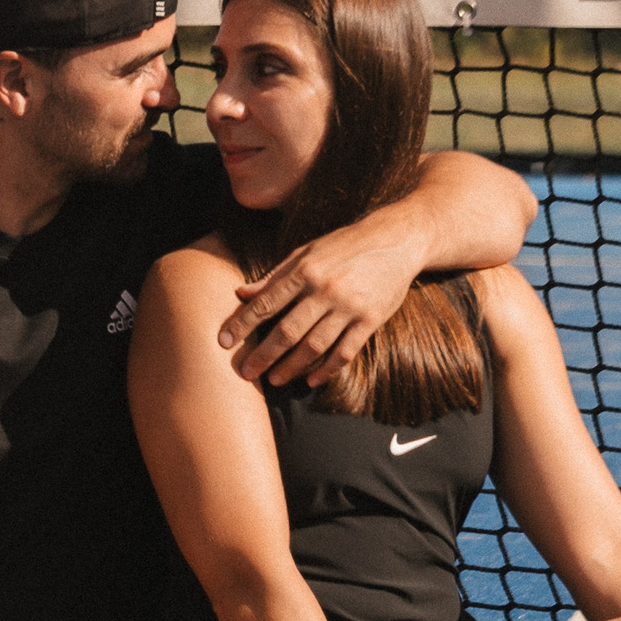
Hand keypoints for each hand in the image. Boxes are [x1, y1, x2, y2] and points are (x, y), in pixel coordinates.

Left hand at [219, 215, 425, 387]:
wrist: (396, 240)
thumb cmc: (345, 245)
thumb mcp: (306, 252)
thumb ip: (274, 277)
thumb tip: (241, 293)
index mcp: (305, 270)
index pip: (266, 302)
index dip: (242, 323)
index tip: (223, 341)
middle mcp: (325, 290)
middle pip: (287, 331)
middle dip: (263, 355)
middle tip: (247, 372)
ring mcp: (349, 307)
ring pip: (314, 346)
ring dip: (291, 367)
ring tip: (275, 380)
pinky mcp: (370, 320)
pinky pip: (345, 352)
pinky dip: (327, 370)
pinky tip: (312, 381)